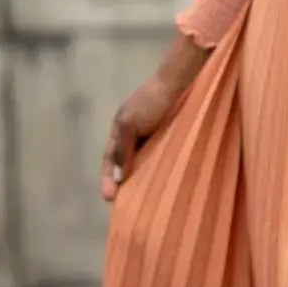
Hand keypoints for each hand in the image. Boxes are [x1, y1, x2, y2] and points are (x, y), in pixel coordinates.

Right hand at [102, 36, 210, 201]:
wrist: (179, 82)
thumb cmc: (152, 101)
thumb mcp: (130, 125)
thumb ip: (122, 151)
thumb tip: (116, 179)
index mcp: (119, 128)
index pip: (109, 159)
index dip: (107, 178)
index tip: (108, 199)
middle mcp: (133, 131)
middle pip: (124, 162)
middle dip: (122, 182)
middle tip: (124, 204)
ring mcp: (151, 132)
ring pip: (142, 160)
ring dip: (140, 177)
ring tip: (143, 199)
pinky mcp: (169, 133)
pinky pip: (159, 155)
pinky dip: (156, 168)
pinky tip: (162, 181)